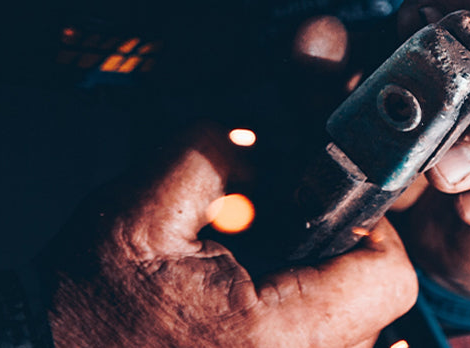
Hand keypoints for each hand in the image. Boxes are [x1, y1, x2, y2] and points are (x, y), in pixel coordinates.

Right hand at [46, 126, 416, 346]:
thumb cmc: (83, 307)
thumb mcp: (139, 208)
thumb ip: (212, 154)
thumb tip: (261, 142)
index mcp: (272, 335)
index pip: (387, 278)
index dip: (366, 231)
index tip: (324, 211)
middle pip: (372, 309)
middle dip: (329, 260)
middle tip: (269, 240)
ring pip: (346, 335)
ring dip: (311, 296)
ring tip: (244, 281)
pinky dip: (290, 323)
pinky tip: (236, 313)